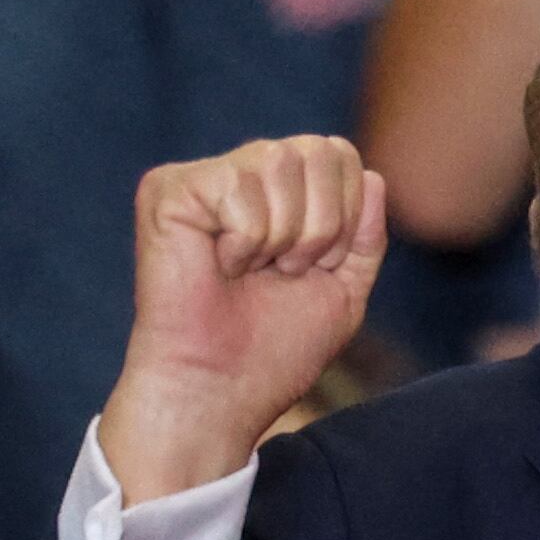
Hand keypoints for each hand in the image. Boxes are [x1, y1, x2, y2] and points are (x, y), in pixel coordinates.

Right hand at [96, 136, 387, 503]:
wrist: (222, 390)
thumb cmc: (275, 350)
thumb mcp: (344, 290)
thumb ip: (366, 235)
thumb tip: (372, 174)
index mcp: (283, 193)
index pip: (341, 154)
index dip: (346, 216)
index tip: (315, 269)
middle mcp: (244, 174)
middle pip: (319, 149)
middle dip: (321, 224)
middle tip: (283, 270)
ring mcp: (204, 179)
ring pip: (278, 161)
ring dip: (282, 234)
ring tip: (250, 272)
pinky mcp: (167, 190)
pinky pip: (237, 186)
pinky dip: (243, 240)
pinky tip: (218, 267)